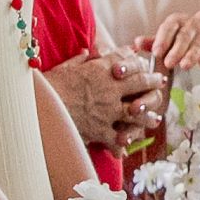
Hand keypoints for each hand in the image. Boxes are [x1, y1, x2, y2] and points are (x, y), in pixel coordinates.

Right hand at [45, 53, 166, 150]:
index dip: (139, 62)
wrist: (40, 109)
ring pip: (136, 112)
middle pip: (139, 83)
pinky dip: (122, 144)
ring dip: (147, 114)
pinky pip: (117, 138)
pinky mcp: (100, 131)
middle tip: (160, 82)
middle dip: (152, 82)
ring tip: (155, 118)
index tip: (145, 63)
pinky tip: (126, 148)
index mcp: (100, 70)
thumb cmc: (49, 85)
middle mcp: (109, 89)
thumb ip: (81, 60)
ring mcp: (108, 111)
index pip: (127, 62)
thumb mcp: (66, 67)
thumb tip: (89, 51)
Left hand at [151, 11, 199, 70]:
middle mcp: (191, 26)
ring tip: (185, 65)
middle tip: (169, 63)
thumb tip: (135, 44)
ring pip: (199, 43)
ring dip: (192, 55)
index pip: (168, 28)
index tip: (156, 52)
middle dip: (176, 50)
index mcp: (176, 22)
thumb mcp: (168, 35)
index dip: (162, 40)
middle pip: (184, 36)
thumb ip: (153, 41)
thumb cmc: (186, 34)